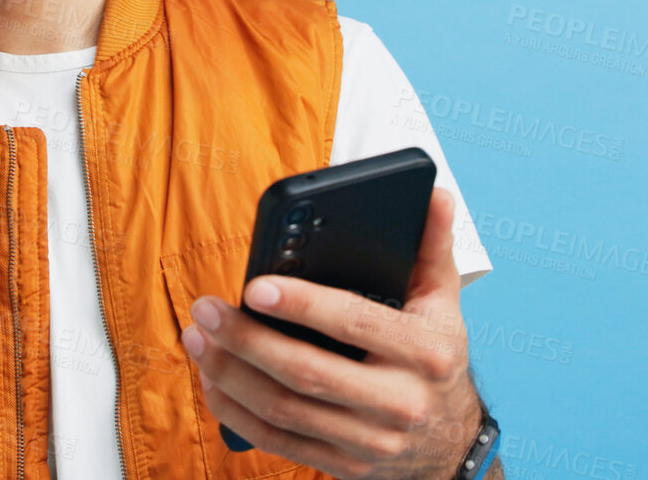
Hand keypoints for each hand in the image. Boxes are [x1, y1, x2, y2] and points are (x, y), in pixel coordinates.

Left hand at [180, 187, 494, 479]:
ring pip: (285, 410)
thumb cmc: (436, 359)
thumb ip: (432, 247)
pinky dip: (236, 413)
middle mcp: (400, 402)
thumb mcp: (443, 304)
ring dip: (231, 374)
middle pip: (307, 372)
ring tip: (198, 340)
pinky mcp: (343, 466)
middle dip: (247, 339)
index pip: (354, 323)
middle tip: (206, 310)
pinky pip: (278, 441)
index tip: (255, 287)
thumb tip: (434, 195)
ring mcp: (370, 441)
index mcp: (425, 353)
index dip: (302, 304)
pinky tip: (213, 381)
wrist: (449, 446)